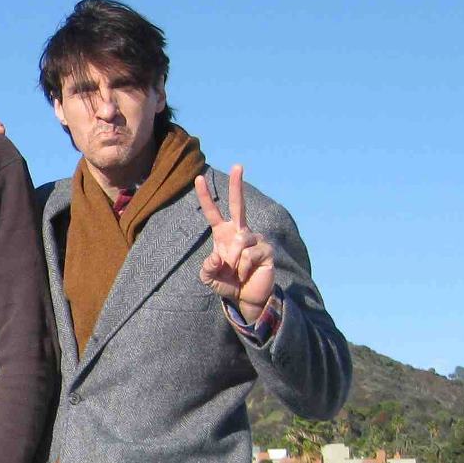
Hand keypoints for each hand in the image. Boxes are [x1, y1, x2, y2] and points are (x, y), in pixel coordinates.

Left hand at [197, 164, 275, 321]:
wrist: (247, 297)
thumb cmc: (228, 283)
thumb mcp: (209, 277)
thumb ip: (207, 267)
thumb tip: (217, 255)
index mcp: (223, 234)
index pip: (213, 212)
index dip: (204, 197)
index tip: (198, 178)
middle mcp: (240, 232)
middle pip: (238, 205)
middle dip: (237, 185)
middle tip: (238, 165)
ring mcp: (255, 239)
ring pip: (239, 242)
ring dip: (234, 262)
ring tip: (237, 273)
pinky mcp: (266, 250)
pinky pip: (249, 256)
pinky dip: (243, 269)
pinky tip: (247, 274)